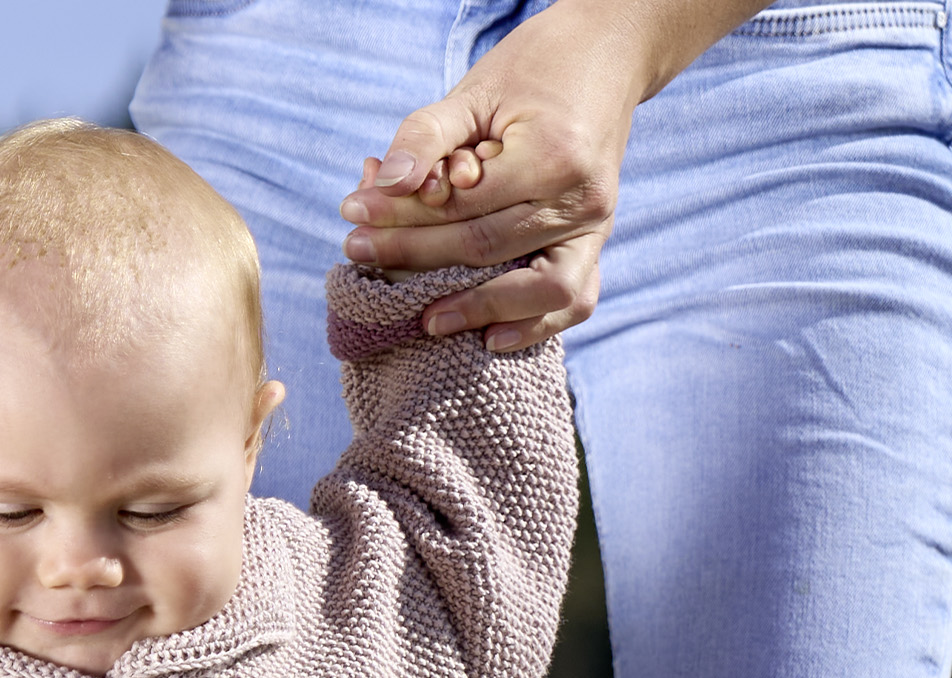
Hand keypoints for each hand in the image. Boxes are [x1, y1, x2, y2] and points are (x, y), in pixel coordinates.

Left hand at [335, 0, 756, 348]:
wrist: (604, 57)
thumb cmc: (531, 75)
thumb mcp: (473, 93)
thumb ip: (426, 137)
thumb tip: (382, 185)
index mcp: (554, 155)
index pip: (464, 206)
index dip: (403, 216)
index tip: (354, 217)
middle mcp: (582, 198)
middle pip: (488, 249)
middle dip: (417, 256)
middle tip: (360, 255)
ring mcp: (596, 227)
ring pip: (541, 290)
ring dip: (479, 308)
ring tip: (427, 320)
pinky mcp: (596, 244)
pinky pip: (575, 300)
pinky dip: (534, 326)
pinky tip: (490, 338)